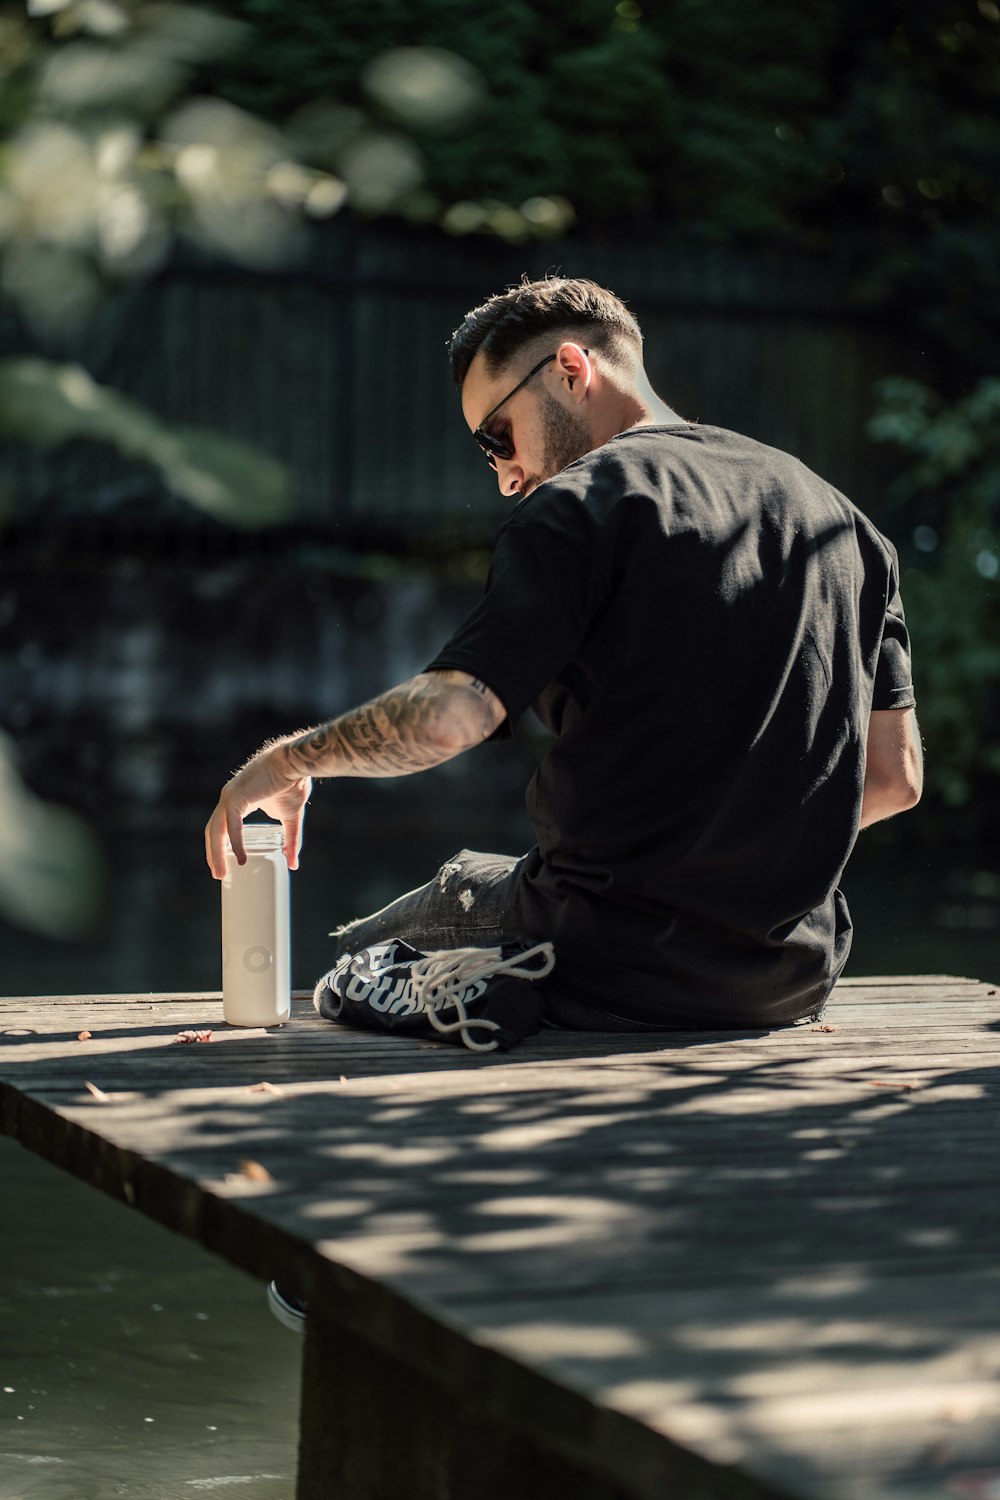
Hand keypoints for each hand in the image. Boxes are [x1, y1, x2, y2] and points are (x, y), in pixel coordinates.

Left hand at [204, 743, 311, 879]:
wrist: (296, 764)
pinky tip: (240, 858)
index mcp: (237, 801)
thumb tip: (293, 864)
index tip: (224, 865)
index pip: (221, 827)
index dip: (220, 847)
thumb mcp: (290, 818)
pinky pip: (232, 826)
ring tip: (221, 873)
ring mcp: (230, 797)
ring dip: (216, 854)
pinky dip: (235, 844)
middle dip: (213, 855)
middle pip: (213, 832)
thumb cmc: (292, 784)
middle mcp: (229, 799)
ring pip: (216, 831)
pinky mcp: (236, 797)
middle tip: (219, 876)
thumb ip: (290, 841)